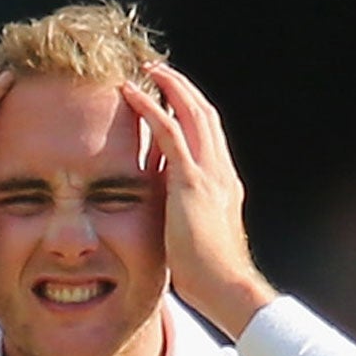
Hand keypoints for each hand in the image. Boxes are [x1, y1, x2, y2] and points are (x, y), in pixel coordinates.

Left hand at [120, 64, 277, 337]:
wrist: (225, 286)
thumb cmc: (209, 274)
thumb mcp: (196, 237)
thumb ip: (185, 217)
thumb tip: (167, 215)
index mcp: (224, 182)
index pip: (210, 133)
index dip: (193, 109)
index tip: (174, 94)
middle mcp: (221, 171)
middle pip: (205, 113)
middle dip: (183, 88)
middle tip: (159, 69)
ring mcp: (209, 173)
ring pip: (191, 113)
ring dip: (168, 86)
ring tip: (146, 69)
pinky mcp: (190, 182)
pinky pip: (168, 132)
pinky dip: (149, 108)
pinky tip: (131, 93)